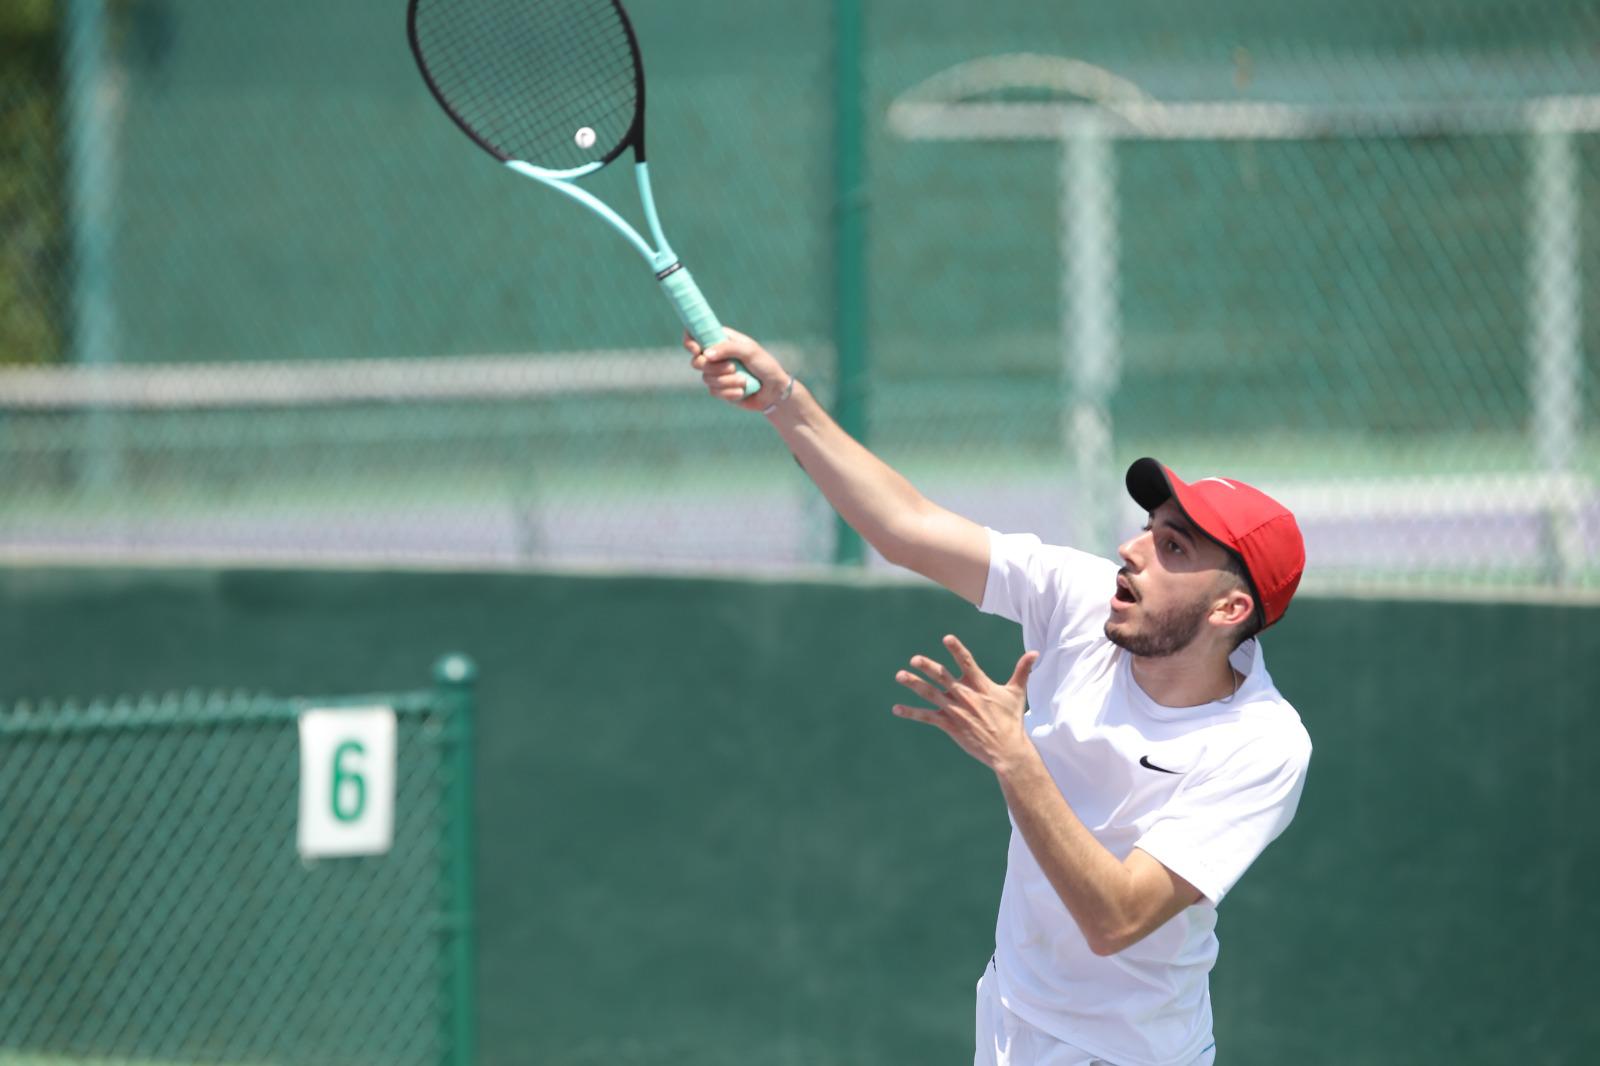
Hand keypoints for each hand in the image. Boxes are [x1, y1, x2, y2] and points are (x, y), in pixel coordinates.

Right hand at [684, 328, 790, 411]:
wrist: (774, 391)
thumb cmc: (765, 365)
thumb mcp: (749, 351)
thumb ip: (727, 348)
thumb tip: (706, 353)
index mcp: (722, 340)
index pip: (696, 335)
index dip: (690, 341)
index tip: (696, 349)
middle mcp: (716, 356)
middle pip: (697, 361)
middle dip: (714, 367)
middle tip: (732, 368)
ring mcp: (716, 373)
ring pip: (706, 378)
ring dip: (728, 381)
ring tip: (744, 381)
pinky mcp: (720, 390)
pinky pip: (714, 392)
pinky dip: (730, 392)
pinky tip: (743, 391)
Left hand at [892, 635, 1039, 770]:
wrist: (1007, 750)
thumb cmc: (1012, 720)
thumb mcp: (1017, 692)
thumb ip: (1023, 670)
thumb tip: (1035, 652)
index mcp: (980, 685)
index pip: (967, 663)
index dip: (957, 650)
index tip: (946, 638)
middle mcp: (966, 695)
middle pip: (943, 677)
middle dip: (928, 667)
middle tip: (914, 659)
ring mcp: (956, 710)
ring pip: (931, 694)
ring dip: (914, 685)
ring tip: (899, 676)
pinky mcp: (950, 725)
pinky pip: (927, 717)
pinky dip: (911, 713)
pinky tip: (896, 709)